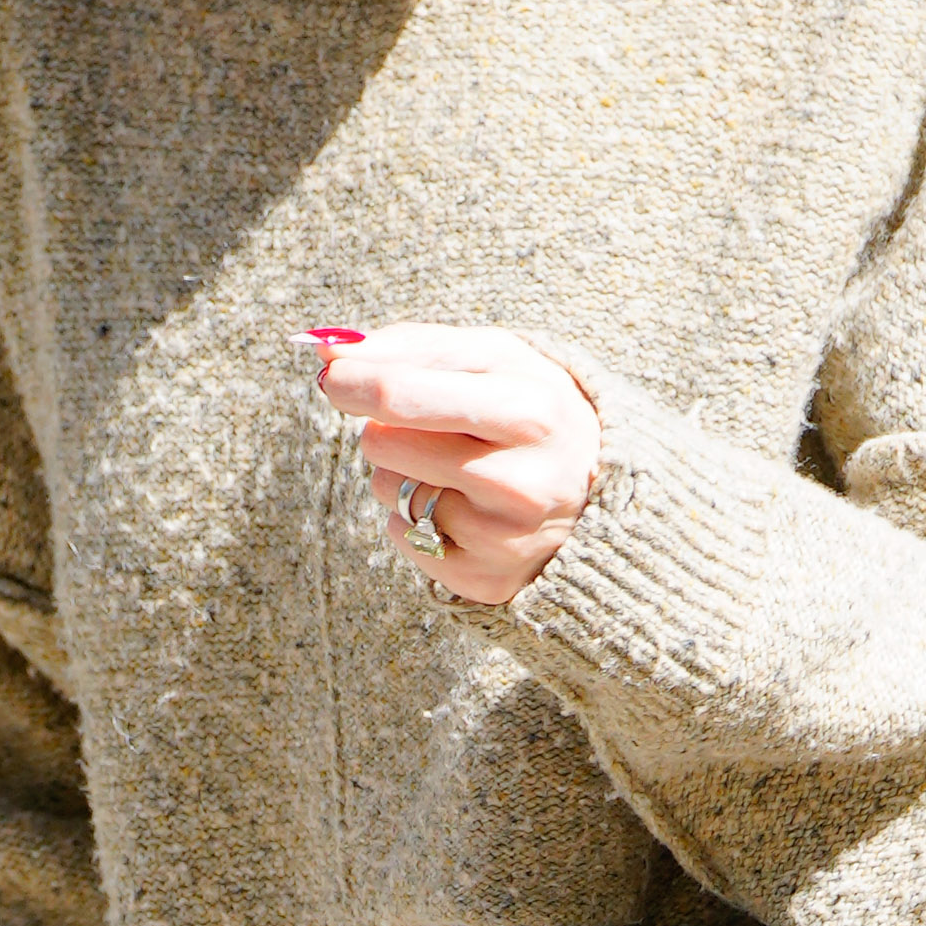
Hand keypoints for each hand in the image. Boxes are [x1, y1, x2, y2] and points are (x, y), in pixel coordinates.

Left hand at [308, 324, 600, 610]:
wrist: (598, 494)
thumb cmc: (530, 410)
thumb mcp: (494, 359)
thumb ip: (413, 346)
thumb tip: (327, 348)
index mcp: (528, 410)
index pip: (404, 393)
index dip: (353, 381)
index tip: (332, 374)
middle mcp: (519, 481)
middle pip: (382, 443)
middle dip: (384, 427)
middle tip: (421, 425)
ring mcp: (502, 538)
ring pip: (385, 489)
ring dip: (400, 472)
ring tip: (456, 469)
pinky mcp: (482, 579)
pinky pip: (398, 534)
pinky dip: (414, 518)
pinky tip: (463, 509)